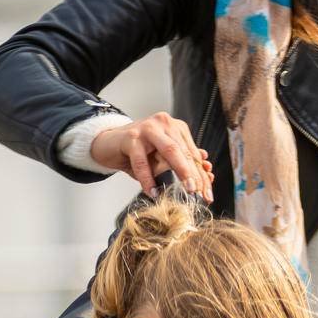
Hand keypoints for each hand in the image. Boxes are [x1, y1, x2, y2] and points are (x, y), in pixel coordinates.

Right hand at [90, 113, 213, 201]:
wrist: (108, 144)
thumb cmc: (137, 153)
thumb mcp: (161, 159)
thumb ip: (182, 163)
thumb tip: (207, 171)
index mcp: (176, 128)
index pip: (193, 154)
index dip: (202, 175)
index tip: (208, 193)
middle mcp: (165, 124)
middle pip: (185, 152)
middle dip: (196, 175)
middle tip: (202, 194)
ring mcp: (148, 129)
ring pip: (170, 151)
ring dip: (182, 171)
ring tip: (189, 190)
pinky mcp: (131, 138)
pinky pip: (142, 162)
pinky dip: (148, 179)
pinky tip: (152, 191)